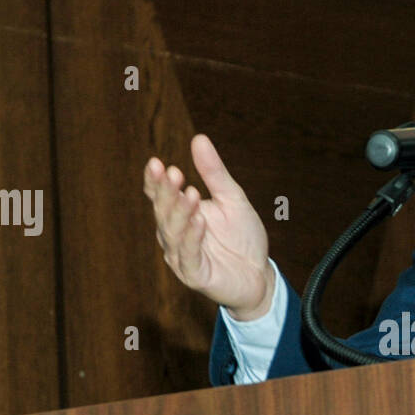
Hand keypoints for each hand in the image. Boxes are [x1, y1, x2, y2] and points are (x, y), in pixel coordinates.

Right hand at [143, 134, 274, 319]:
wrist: (259, 274)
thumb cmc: (242, 237)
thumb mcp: (232, 199)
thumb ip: (214, 173)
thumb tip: (199, 138)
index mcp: (179, 214)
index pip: (159, 195)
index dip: (155, 181)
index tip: (156, 163)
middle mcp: (174, 235)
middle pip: (163, 211)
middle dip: (167, 193)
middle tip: (173, 173)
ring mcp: (182, 256)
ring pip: (173, 233)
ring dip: (180, 213)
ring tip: (190, 194)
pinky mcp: (195, 275)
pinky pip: (189, 255)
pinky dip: (192, 238)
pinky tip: (199, 221)